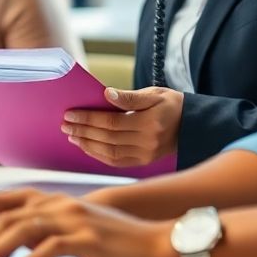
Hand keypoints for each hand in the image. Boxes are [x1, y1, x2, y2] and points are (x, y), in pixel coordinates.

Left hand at [62, 87, 182, 166]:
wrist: (191, 125)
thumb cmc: (170, 104)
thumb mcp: (154, 93)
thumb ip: (129, 96)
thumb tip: (106, 94)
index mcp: (150, 122)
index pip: (111, 122)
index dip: (88, 119)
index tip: (70, 114)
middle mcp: (148, 142)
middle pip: (107, 138)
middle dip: (83, 131)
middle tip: (65, 124)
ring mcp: (146, 155)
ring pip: (109, 152)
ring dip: (87, 144)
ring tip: (72, 136)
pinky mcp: (143, 162)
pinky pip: (116, 161)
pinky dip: (98, 155)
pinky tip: (87, 147)